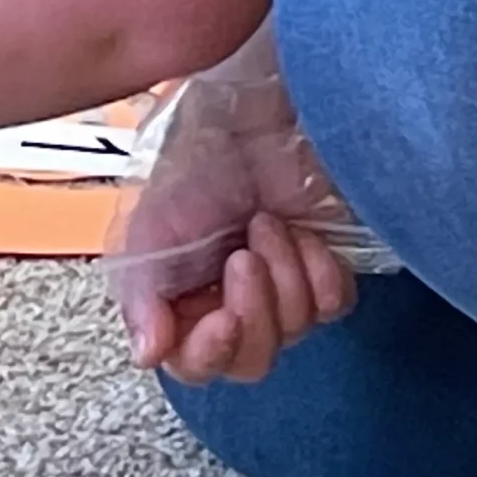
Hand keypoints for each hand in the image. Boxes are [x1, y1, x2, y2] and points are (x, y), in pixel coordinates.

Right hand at [108, 73, 362, 386]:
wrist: (250, 113)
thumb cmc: (195, 157)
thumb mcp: (150, 226)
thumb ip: (143, 295)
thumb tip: (149, 353)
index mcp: (179, 300)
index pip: (193, 363)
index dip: (208, 353)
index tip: (219, 319)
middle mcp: (229, 302)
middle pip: (251, 359)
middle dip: (254, 313)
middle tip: (242, 258)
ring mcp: (280, 290)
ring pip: (296, 330)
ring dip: (283, 273)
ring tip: (265, 222)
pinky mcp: (324, 271)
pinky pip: (333, 304)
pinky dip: (319, 270)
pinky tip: (300, 233)